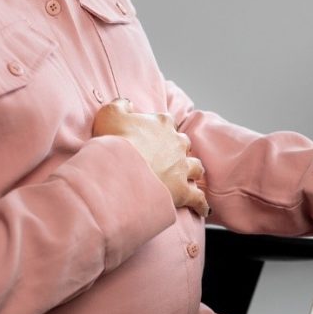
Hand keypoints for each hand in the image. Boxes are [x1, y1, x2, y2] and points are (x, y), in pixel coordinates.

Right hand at [92, 98, 208, 217]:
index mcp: (163, 123)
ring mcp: (183, 167)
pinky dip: (201, 203)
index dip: (159, 130)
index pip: (166, 123)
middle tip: (167, 158)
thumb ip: (121, 105)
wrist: (121, 170)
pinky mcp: (184, 191)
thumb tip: (128, 104)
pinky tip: (202, 209)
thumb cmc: (114, 142)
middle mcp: (177, 143)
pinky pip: (198, 198)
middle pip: (184, 144)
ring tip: (186, 178)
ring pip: (195, 167)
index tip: (152, 136)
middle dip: (178, 150)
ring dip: (191, 171)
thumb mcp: (110, 114)